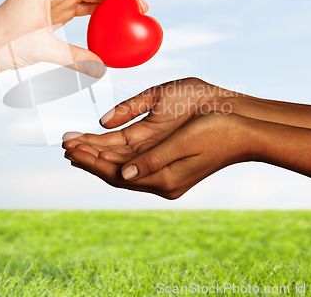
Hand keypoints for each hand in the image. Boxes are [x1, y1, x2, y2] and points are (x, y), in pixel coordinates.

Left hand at [0, 0, 147, 76]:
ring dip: (112, 0)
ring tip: (133, 14)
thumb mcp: (39, 49)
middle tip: (141, 7)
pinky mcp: (54, 11)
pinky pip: (83, 6)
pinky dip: (100, 12)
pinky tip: (113, 22)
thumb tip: (102, 69)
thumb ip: (73, 58)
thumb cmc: (1, 43)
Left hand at [62, 78, 251, 198]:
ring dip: (99, 156)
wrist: (246, 130)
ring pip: (122, 168)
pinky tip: (104, 147)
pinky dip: (115, 155)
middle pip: (115, 172)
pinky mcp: (169, 167)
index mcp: (164, 178)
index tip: (68, 147)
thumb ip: (153, 159)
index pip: (116, 171)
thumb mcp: (184, 141)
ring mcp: (165, 176)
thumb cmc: (218, 130)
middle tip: (64, 145)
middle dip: (89, 157)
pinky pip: (133, 163)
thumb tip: (123, 173)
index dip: (90, 159)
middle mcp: (161, 181)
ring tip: (76, 146)